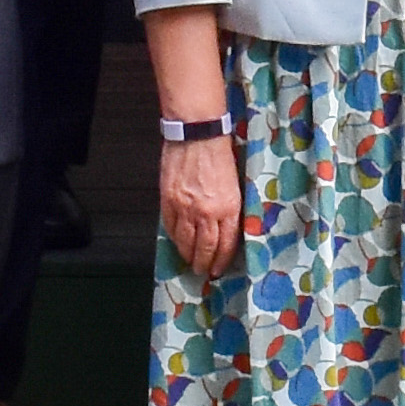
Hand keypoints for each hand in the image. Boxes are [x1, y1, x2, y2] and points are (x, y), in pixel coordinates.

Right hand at [158, 133, 240, 282]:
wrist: (197, 134)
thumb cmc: (220, 154)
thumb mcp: (235, 185)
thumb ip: (230, 209)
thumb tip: (225, 229)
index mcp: (228, 208)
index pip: (226, 244)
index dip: (222, 260)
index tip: (219, 269)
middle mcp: (207, 212)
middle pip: (205, 248)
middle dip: (204, 263)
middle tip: (203, 271)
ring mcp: (185, 208)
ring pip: (185, 241)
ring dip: (187, 255)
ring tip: (189, 261)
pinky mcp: (168, 200)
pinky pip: (169, 226)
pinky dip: (173, 237)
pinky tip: (177, 241)